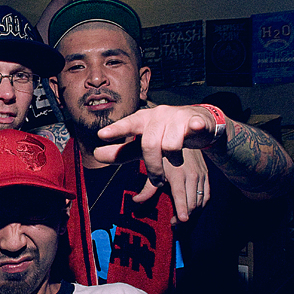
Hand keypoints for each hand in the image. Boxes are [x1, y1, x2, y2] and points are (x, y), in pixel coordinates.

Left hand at [93, 105, 218, 187]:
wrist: (197, 121)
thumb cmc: (164, 134)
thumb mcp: (142, 143)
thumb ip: (121, 151)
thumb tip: (95, 155)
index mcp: (142, 119)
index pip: (127, 124)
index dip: (116, 130)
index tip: (101, 135)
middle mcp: (158, 115)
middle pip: (149, 144)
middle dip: (152, 167)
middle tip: (157, 179)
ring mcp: (177, 116)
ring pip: (170, 144)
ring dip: (173, 160)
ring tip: (175, 161)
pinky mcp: (196, 120)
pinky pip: (194, 126)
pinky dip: (195, 128)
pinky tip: (194, 127)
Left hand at [133, 149, 209, 223]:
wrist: (182, 135)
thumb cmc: (164, 153)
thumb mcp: (153, 167)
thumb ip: (147, 186)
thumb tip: (136, 201)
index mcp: (177, 174)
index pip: (181, 196)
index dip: (182, 209)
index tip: (182, 221)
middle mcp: (191, 175)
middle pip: (192, 202)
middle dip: (185, 216)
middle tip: (174, 224)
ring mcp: (200, 175)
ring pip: (201, 200)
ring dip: (193, 213)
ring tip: (182, 220)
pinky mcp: (206, 175)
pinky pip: (207, 195)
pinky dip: (201, 205)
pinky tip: (193, 210)